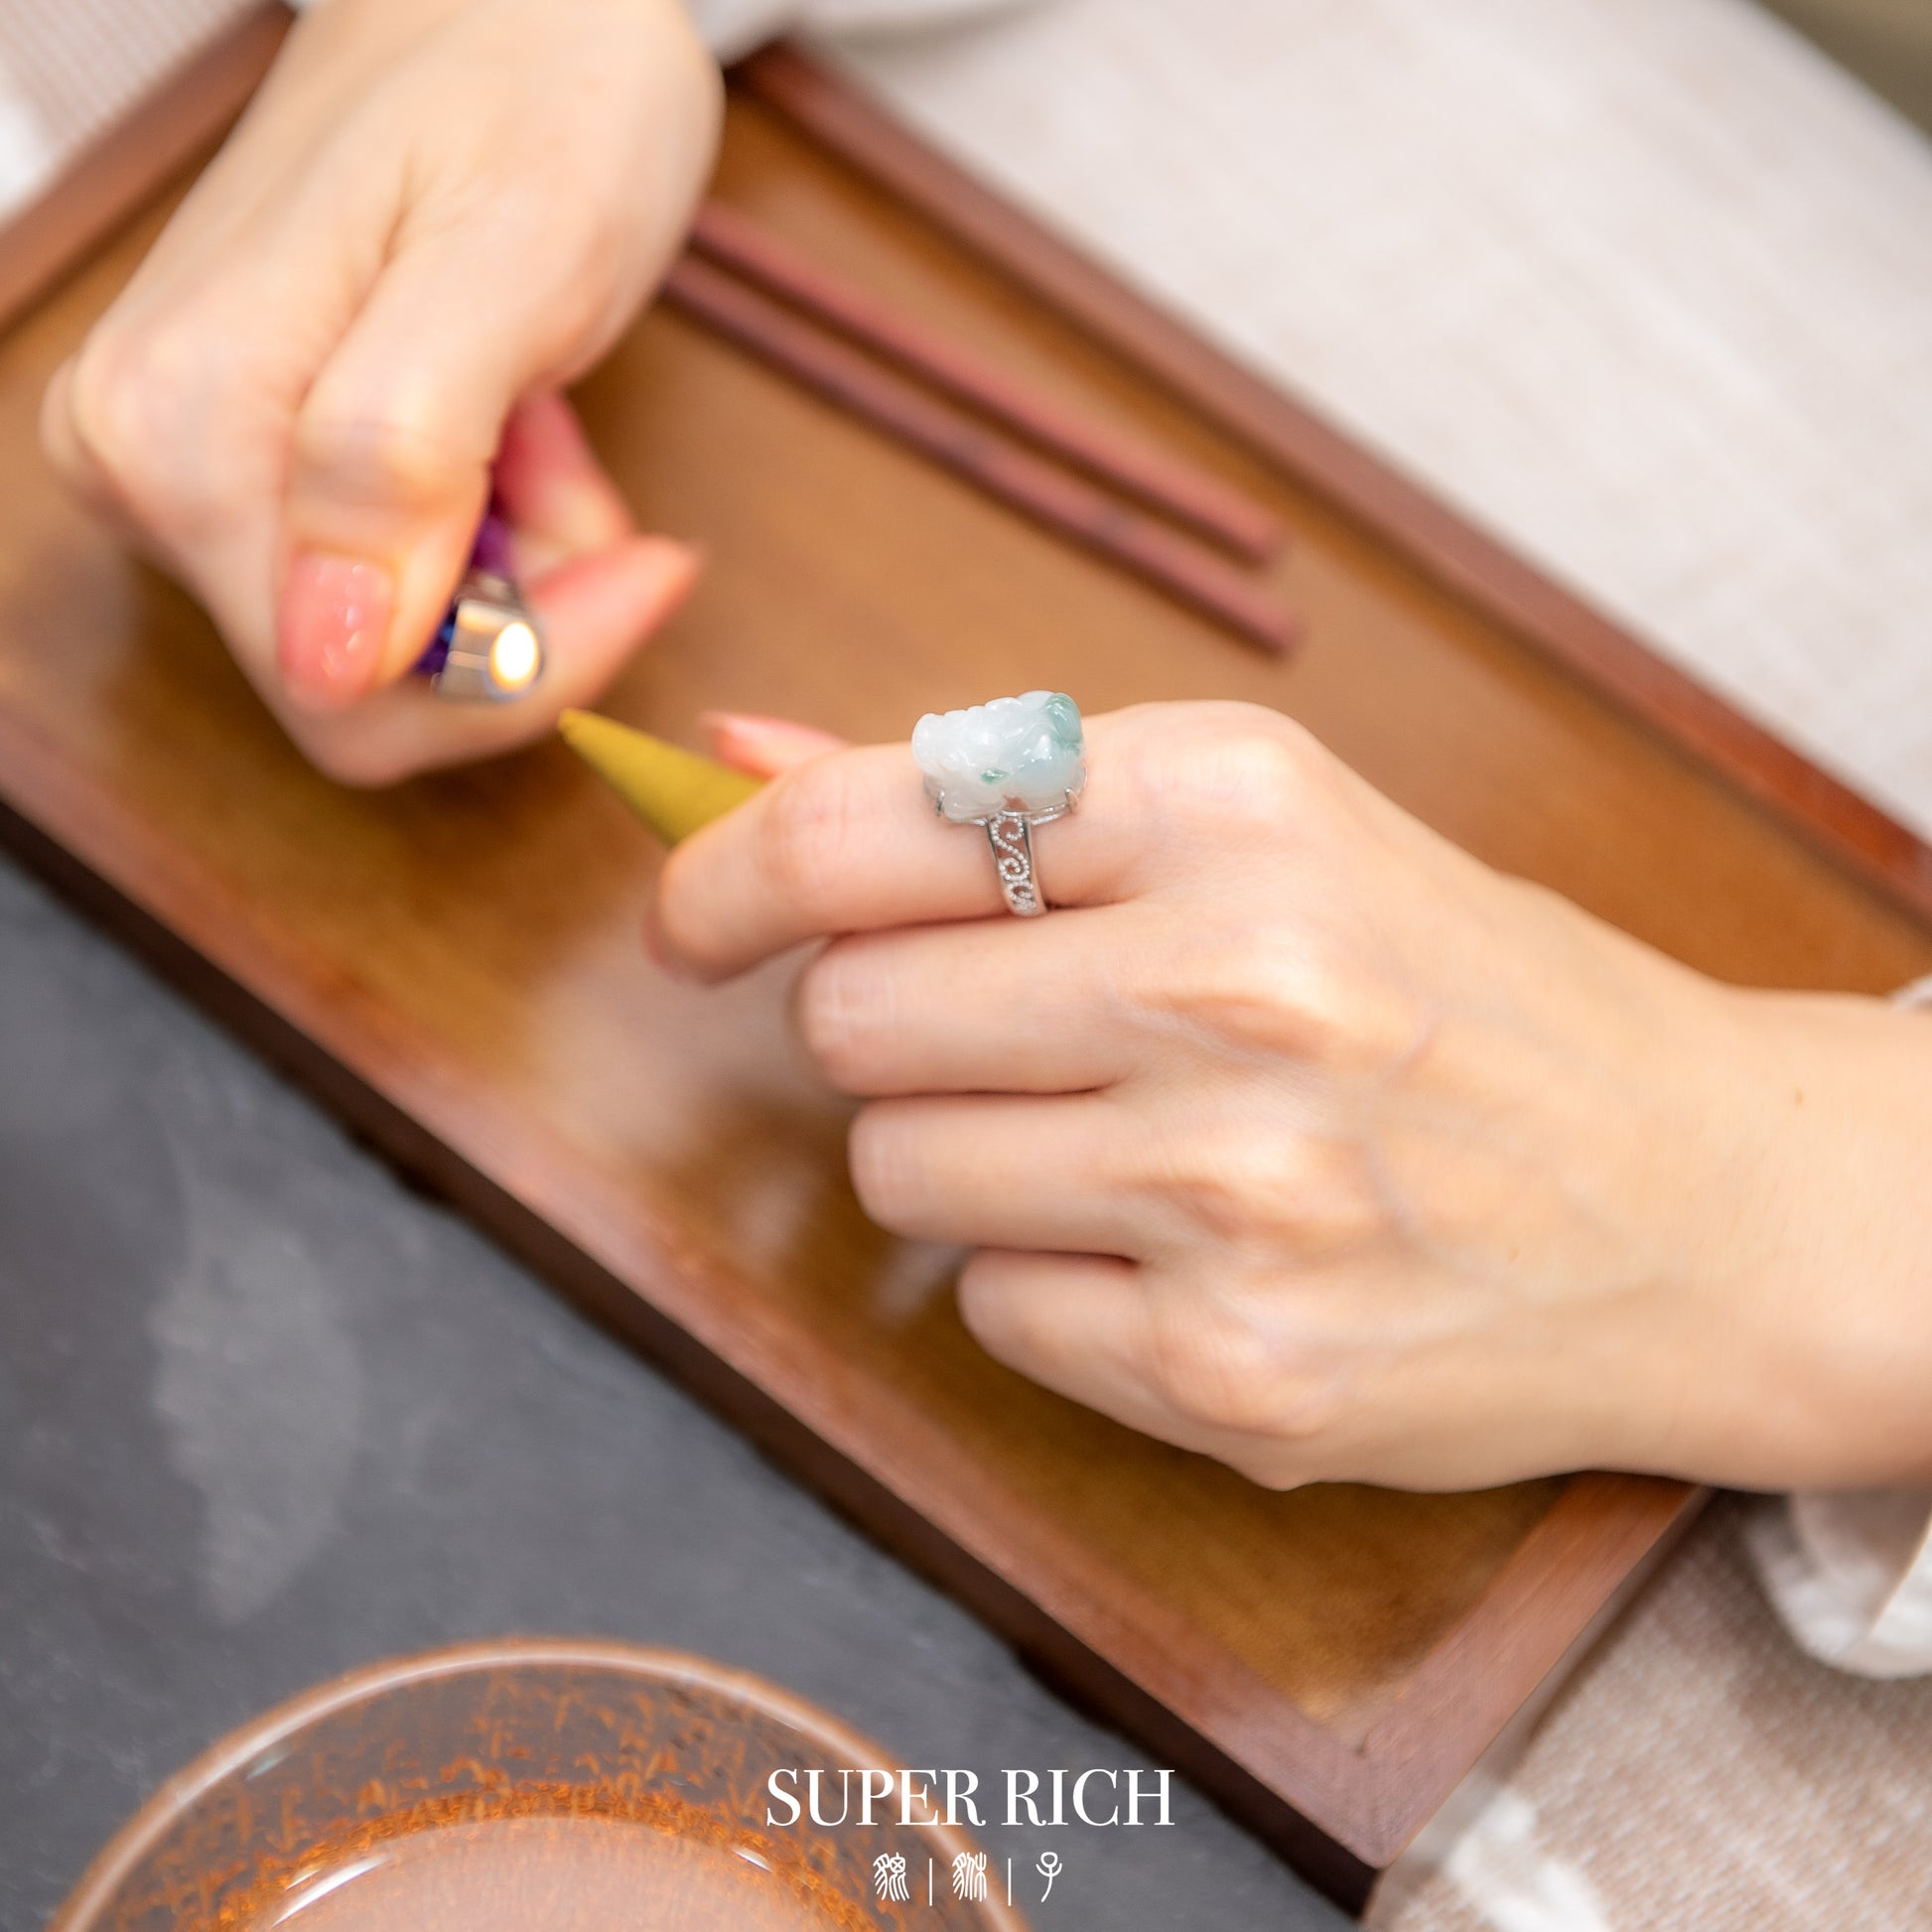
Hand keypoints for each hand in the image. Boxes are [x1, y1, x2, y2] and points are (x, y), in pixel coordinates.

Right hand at [42, 0, 719, 783]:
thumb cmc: (533, 90)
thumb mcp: (510, 262)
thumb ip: (401, 453)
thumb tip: (332, 646)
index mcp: (182, 427)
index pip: (349, 694)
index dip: (524, 666)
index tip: (643, 558)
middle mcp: (142, 460)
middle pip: (357, 684)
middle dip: (513, 616)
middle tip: (582, 470)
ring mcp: (173, 462)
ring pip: (380, 645)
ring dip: (505, 571)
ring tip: (544, 422)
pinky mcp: (228, 457)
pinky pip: (376, 582)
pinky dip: (477, 536)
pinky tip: (508, 427)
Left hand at [651, 703, 1931, 1492]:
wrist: (1691, 1200)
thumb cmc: (1452, 993)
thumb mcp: (1260, 830)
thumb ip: (986, 794)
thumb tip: (737, 762)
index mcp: (1233, 805)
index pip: (863, 828)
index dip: (730, 878)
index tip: (695, 921)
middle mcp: (1236, 986)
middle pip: (851, 1019)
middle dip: (887, 1031)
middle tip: (1010, 1037)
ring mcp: (1238, 1195)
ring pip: (896, 1174)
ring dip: (964, 1159)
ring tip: (1127, 1143)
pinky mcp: (1236, 1371)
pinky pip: (990, 1313)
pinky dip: (1046, 1282)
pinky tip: (1179, 1252)